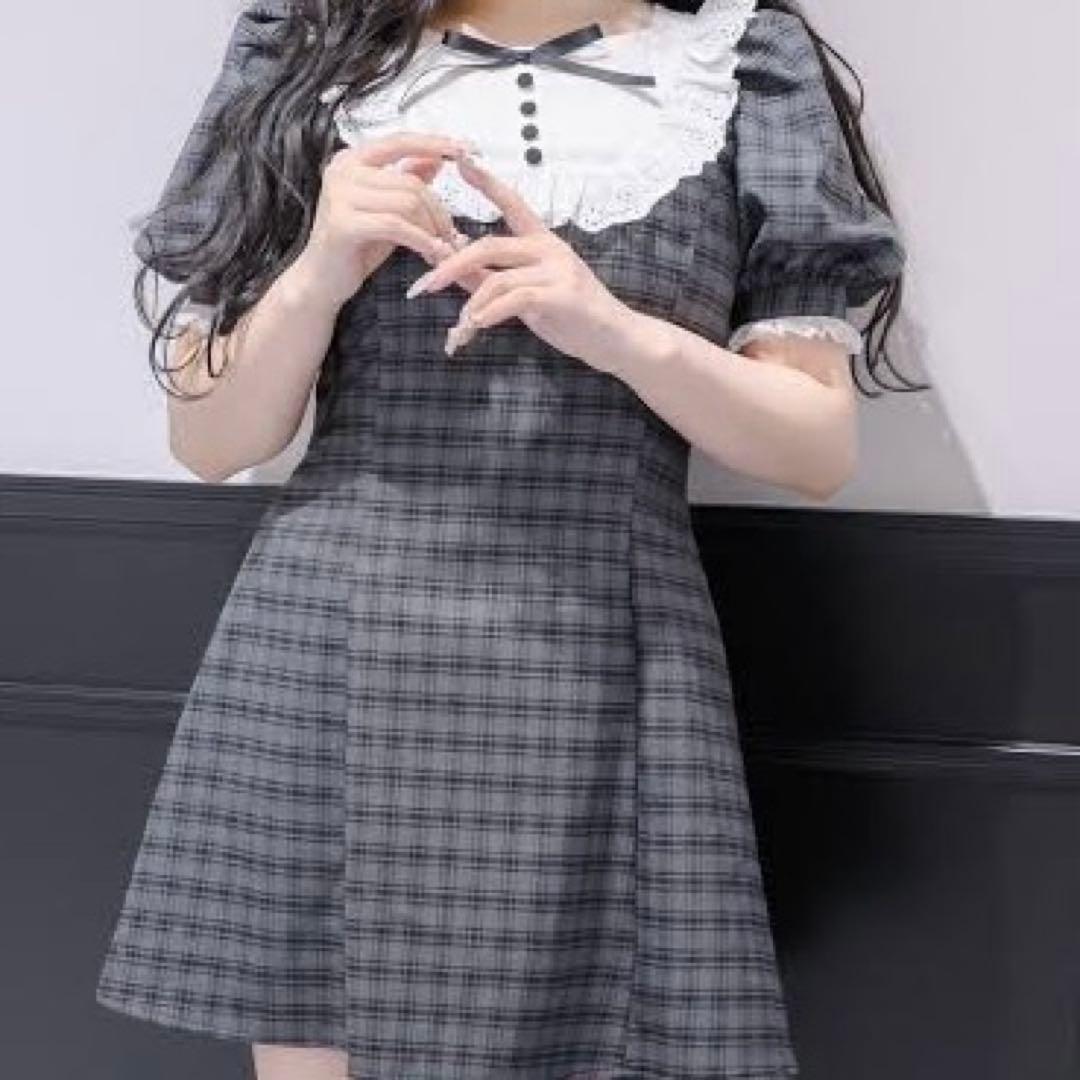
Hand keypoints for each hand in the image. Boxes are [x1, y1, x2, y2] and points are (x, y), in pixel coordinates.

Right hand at [300, 132, 480, 307]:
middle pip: (412, 182)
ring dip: (432, 229)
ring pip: (408, 202)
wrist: (322, 281)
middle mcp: (342, 170)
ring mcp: (339, 195)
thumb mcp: (388, 210)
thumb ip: (406, 182)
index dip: (434, 144)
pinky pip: (397, 226)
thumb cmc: (356, 247)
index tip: (466, 150)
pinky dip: (421, 241)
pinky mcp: (343, 223)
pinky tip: (432, 254)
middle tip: (452, 237)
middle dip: (439, 212)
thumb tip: (436, 159)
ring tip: (440, 249)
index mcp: (352, 160)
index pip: (400, 141)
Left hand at [403, 154, 636, 372]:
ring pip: (497, 278)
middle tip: (425, 285)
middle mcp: (549, 249)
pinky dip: (490, 314)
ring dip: (471, 305)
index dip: (486, 181)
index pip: (511, 203)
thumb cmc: (573, 316)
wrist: (616, 339)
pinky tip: (478, 326)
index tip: (461, 161)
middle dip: (451, 265)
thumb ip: (493, 278)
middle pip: (488, 245)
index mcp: (542, 242)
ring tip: (459, 329)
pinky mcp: (561, 296)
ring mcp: (557, 270)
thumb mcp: (528, 294)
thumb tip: (454, 265)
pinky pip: (514, 299)